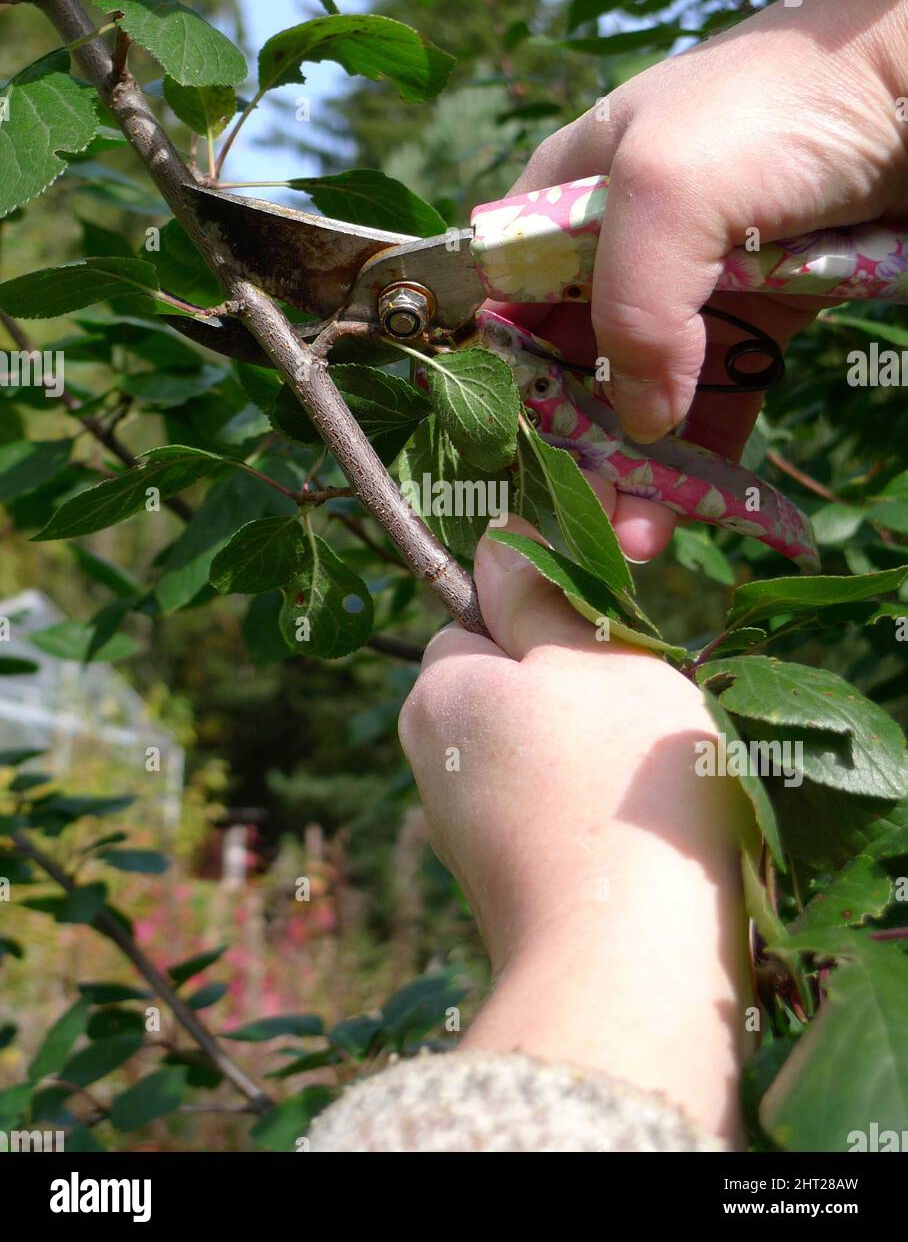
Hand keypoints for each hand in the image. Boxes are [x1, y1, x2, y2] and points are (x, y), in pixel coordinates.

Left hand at [399, 516, 751, 1142]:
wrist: (625, 968)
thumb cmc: (615, 781)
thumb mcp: (591, 655)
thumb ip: (540, 595)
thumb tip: (496, 540)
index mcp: (439, 690)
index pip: (473, 618)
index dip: (539, 615)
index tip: (601, 639)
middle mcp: (430, 759)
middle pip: (503, 687)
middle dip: (565, 686)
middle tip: (635, 707)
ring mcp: (462, 832)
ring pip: (529, 750)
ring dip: (581, 748)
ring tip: (642, 778)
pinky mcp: (501, 887)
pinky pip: (542, 812)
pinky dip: (581, 809)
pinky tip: (631, 832)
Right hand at [508, 0, 907, 551]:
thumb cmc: (775, 111)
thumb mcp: (665, 189)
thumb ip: (630, 308)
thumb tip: (640, 423)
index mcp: (570, 190)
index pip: (508, 296)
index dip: (503, 374)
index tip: (511, 452)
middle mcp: (620, 241)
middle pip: (571, 360)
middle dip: (571, 443)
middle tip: (579, 517)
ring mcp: (693, 281)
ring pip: (643, 390)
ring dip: (631, 468)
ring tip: (631, 538)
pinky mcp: (759, 312)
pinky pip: (717, 397)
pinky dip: (699, 456)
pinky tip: (682, 511)